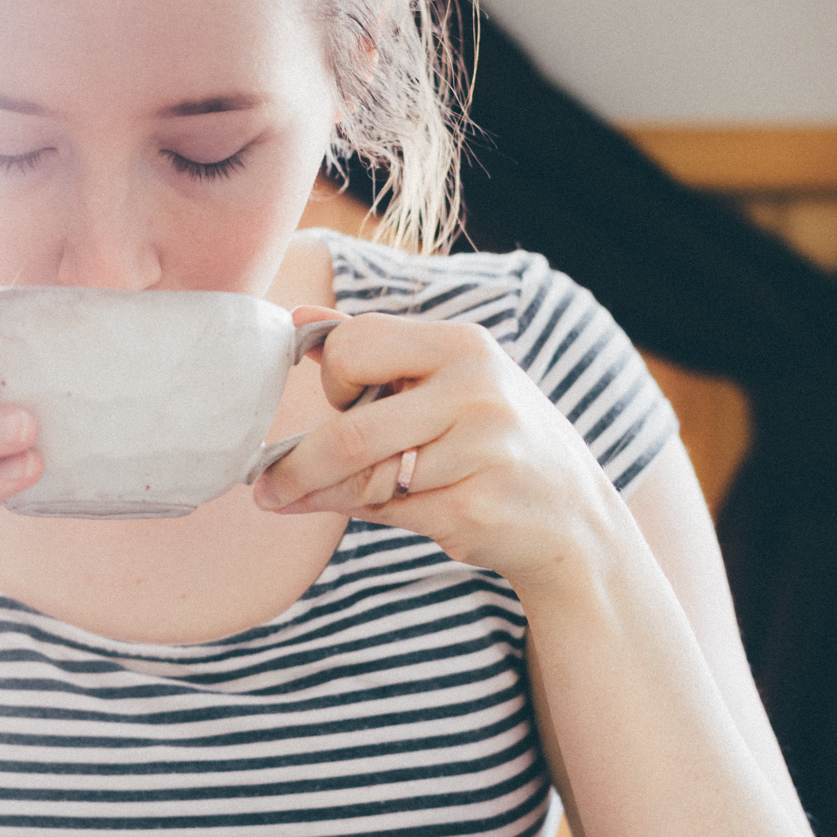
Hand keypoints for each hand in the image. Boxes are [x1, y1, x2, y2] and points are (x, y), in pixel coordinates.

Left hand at [253, 307, 621, 588]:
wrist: (572, 516)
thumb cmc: (494, 438)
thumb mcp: (451, 377)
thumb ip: (376, 349)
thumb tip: (298, 321)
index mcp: (462, 345)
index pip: (356, 346)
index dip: (334, 377)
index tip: (341, 401)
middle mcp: (476, 391)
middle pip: (350, 429)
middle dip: (298, 463)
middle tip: (264, 486)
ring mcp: (480, 452)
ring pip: (365, 480)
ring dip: (322, 495)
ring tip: (293, 500)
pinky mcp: (474, 508)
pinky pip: (390, 514)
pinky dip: (364, 515)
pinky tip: (362, 512)